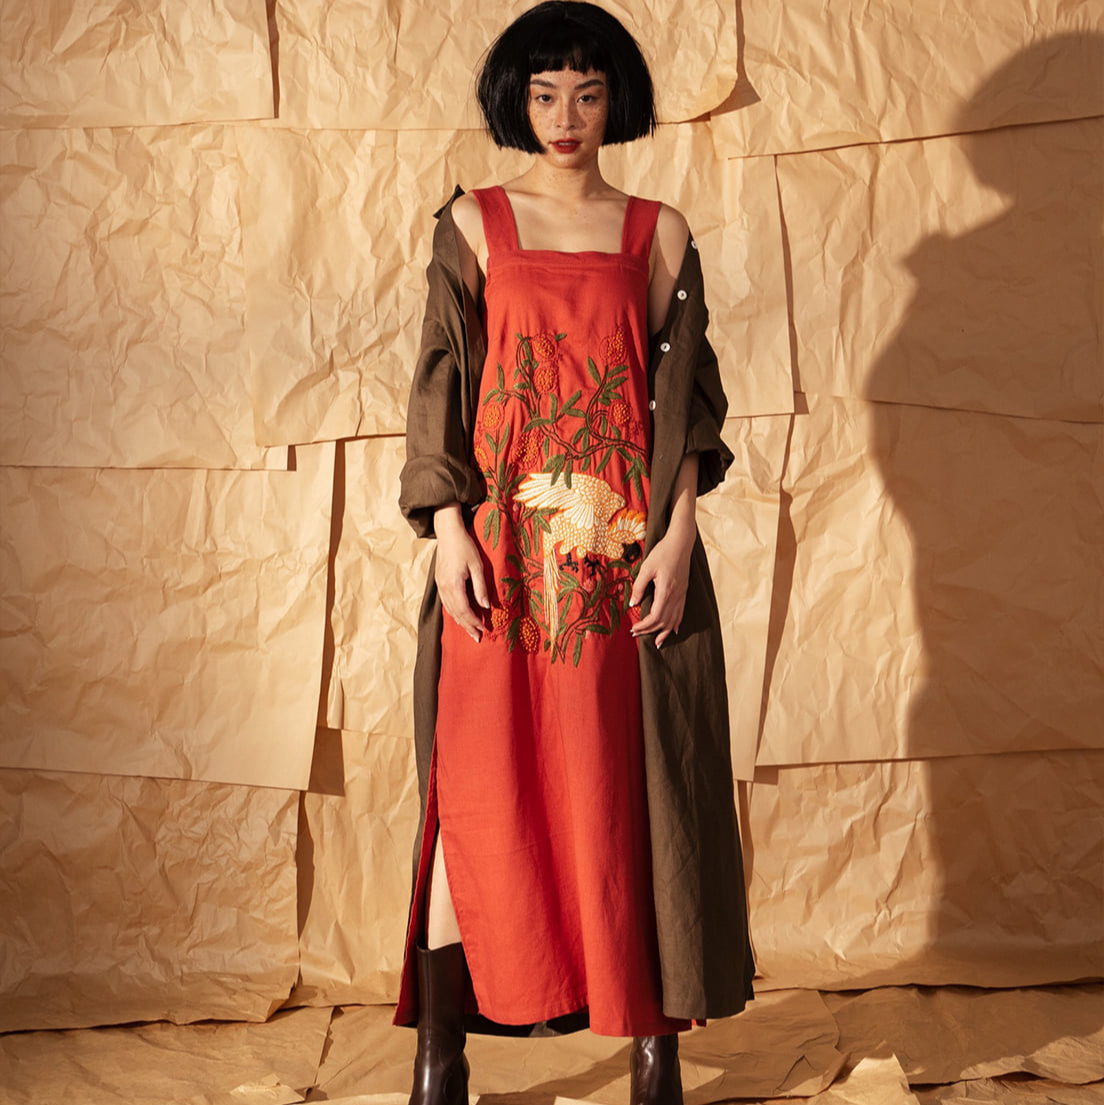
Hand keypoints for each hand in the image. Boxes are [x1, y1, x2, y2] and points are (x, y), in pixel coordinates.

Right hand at [434, 503, 489, 642]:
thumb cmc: (465, 546)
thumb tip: (486, 606)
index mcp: (453, 584)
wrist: (448, 532)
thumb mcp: (477, 565)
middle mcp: (444, 587)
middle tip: (477, 637)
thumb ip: (480, 587)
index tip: (483, 629)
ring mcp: (439, 585)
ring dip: (460, 621)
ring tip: (470, 630)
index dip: (473, 621)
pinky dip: (454, 612)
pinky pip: (446, 602)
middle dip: (467, 626)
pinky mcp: (439, 581)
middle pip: (455, 613)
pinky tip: (460, 616)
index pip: (464, 609)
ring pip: (449, 609)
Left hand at [629, 526, 693, 647]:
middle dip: (650, 630)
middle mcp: (676, 596)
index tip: (634, 628)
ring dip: (665, 632)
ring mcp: (682, 594)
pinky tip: (673, 630)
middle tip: (638, 634)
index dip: (644, 626)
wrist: (681, 543)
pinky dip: (676, 623)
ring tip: (657, 642)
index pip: (655, 617)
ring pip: (674, 620)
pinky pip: (681, 612)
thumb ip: (639, 587)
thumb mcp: (646, 568)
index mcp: (666, 591)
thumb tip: (632, 604)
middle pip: (664, 621)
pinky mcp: (684, 591)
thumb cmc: (662, 552)